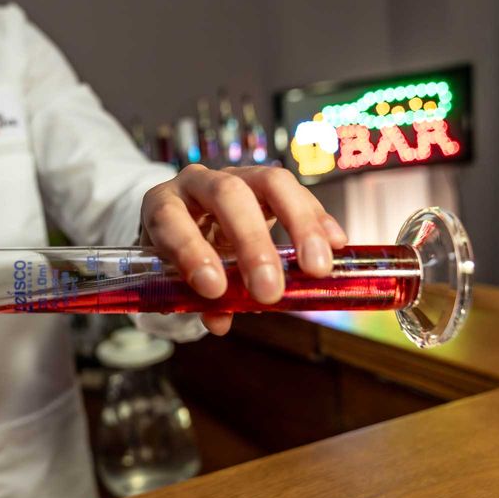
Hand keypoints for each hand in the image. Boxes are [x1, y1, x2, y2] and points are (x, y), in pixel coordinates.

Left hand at [140, 165, 347, 334]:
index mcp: (161, 205)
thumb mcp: (176, 280)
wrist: (189, 224)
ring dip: (298, 224)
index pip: (170, 220)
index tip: (213, 288)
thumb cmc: (177, 257)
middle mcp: (197, 182)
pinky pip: (297, 192)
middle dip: (251, 243)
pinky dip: (318, 219)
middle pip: (227, 195)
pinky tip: (337, 245)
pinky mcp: (268, 184)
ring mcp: (236, 176)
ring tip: (317, 267)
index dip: (190, 252)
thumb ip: (195, 300)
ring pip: (270, 182)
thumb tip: (219, 321)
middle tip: (269, 289)